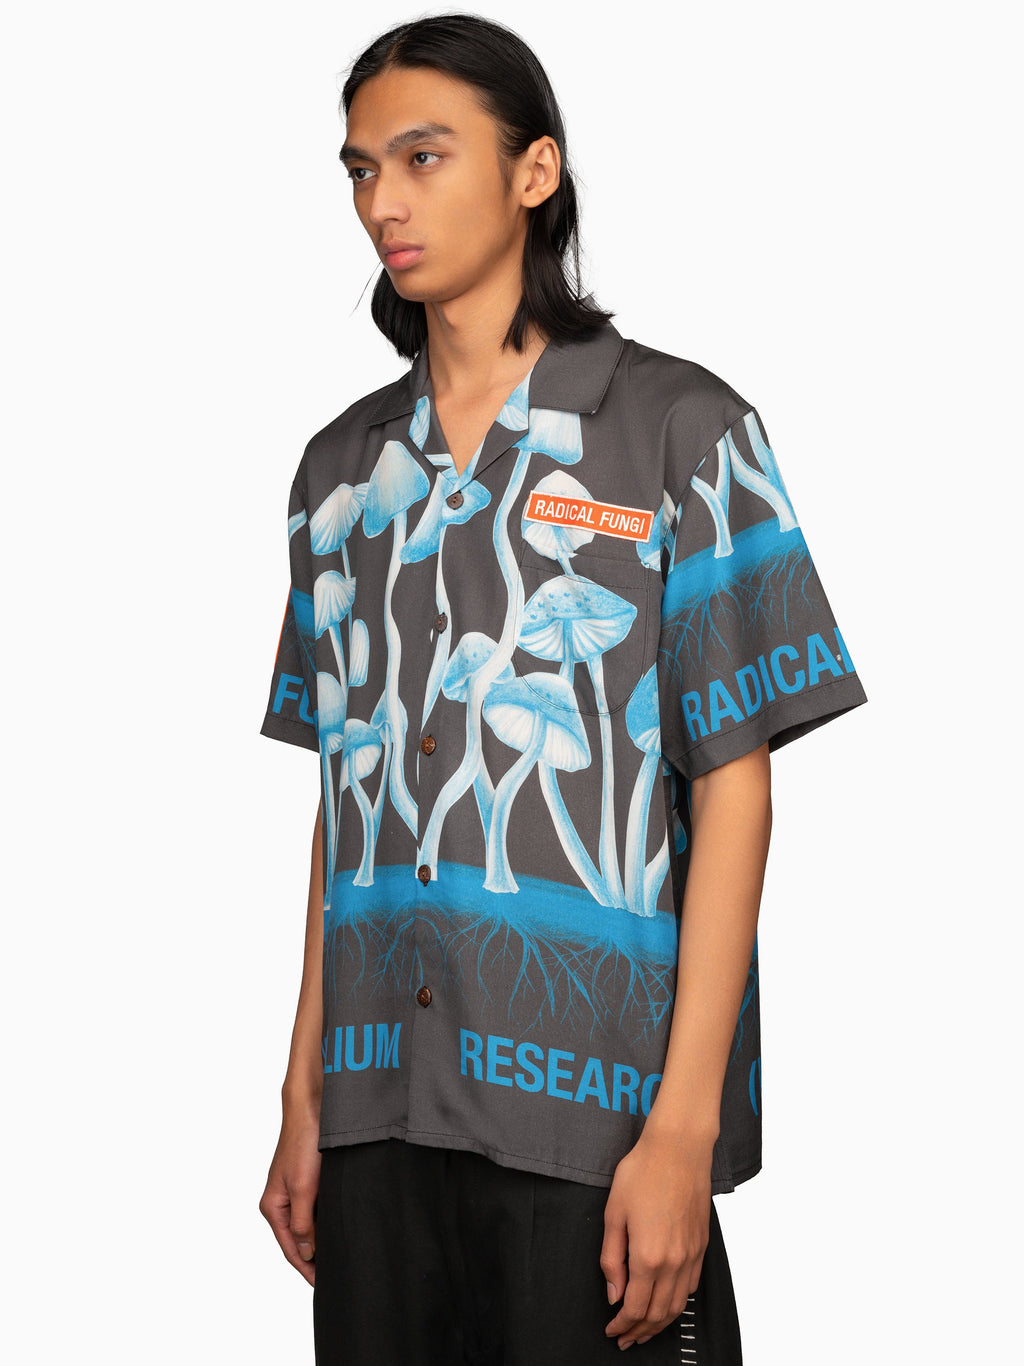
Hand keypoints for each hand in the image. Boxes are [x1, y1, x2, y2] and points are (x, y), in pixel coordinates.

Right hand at [259, 1110, 321, 1286]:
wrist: (313, 1109)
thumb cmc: (304, 1145)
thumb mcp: (303, 1189)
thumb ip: (302, 1223)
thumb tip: (306, 1253)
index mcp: (272, 1206)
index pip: (289, 1248)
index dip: (306, 1268)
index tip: (323, 1284)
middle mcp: (280, 1201)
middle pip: (297, 1239)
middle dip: (313, 1257)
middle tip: (334, 1274)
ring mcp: (293, 1191)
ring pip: (307, 1225)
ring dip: (319, 1239)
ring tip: (337, 1256)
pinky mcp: (306, 1181)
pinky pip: (314, 1210)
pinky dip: (323, 1222)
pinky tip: (336, 1227)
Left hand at [600, 1123, 714, 1348]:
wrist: (678, 1149)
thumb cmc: (643, 1173)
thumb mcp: (614, 1214)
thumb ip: (612, 1259)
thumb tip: (613, 1294)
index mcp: (648, 1257)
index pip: (635, 1308)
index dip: (622, 1325)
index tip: (612, 1331)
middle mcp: (674, 1262)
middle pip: (658, 1314)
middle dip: (640, 1332)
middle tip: (625, 1339)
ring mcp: (691, 1255)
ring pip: (677, 1305)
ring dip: (660, 1323)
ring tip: (644, 1330)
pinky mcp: (702, 1245)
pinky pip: (691, 1286)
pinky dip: (678, 1303)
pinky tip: (667, 1302)